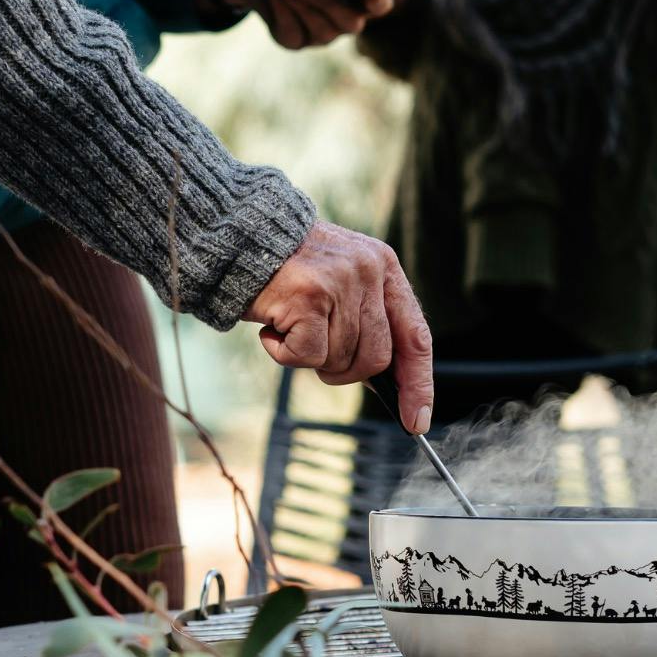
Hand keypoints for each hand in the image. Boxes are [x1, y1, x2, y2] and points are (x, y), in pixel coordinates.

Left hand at [213, 0, 398, 49]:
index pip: (381, 5)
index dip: (379, 2)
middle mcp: (347, 22)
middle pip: (348, 22)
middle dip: (324, 1)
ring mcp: (323, 35)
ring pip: (319, 30)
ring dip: (299, 4)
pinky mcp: (296, 41)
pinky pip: (290, 32)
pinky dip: (279, 9)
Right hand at [246, 221, 434, 432]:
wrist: (239, 236)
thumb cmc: (287, 269)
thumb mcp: (341, 280)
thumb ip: (366, 320)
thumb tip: (388, 381)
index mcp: (384, 267)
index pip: (415, 336)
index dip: (418, 383)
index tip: (417, 420)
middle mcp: (369, 271)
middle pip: (376, 358)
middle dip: (345, 371)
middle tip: (316, 354)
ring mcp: (340, 282)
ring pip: (340, 359)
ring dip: (309, 358)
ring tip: (289, 327)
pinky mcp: (309, 297)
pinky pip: (307, 356)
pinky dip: (283, 355)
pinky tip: (272, 330)